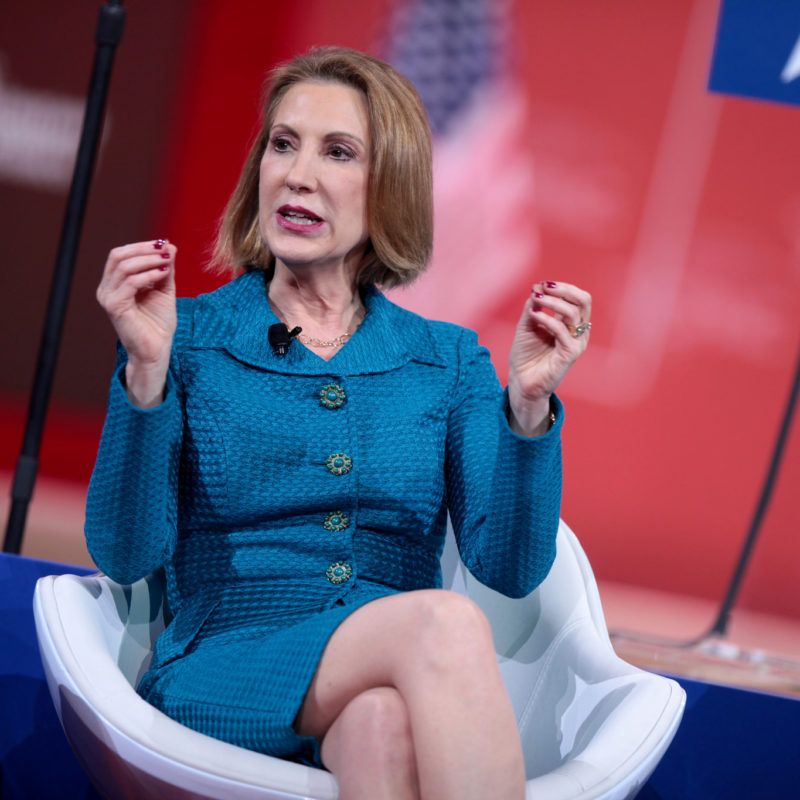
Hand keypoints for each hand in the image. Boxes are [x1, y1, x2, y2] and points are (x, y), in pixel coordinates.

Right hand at [96, 240, 176, 405]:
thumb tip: (169, 245)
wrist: (156, 349)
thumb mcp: (164, 289)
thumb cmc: (158, 323)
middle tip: (165, 249)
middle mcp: (106, 288)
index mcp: (114, 283)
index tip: (164, 244)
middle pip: (118, 256)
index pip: (121, 254)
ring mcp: (107, 297)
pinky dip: (148, 275)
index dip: (141, 246)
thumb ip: (165, 268)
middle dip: (144, 249)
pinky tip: (163, 274)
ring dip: (148, 260)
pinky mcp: (114, 307)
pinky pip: (130, 283)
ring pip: (123, 267)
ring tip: (167, 261)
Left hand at [507, 280, 591, 433]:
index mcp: (571, 323)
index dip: (562, 287)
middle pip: (583, 301)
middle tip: (543, 287)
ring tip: (535, 300)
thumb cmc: (526, 354)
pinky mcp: (570, 354)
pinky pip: (562, 331)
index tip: (541, 284)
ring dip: (552, 302)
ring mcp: (576, 343)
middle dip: (563, 290)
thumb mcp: (527, 325)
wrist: (521, 380)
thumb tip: (537, 287)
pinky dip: (547, 319)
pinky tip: (533, 315)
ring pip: (573, 313)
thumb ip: (534, 307)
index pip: (577, 298)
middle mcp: (578, 331)